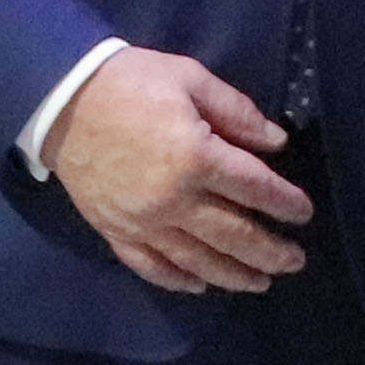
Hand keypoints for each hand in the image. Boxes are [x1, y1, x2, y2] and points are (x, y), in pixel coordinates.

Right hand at [47, 50, 311, 294]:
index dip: (285, 203)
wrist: (60, 99)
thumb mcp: (190, 78)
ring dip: (234, 275)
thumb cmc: (130, 82)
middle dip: (270, 251)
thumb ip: (237, 112)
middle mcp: (174, 200)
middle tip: (294, 261)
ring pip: (198, 261)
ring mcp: (143, 222)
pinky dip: (178, 280)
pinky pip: (151, 266)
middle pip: (234, 235)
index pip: (255, 189)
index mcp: (197, 157)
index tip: (303, 213)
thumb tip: (275, 142)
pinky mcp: (115, 231)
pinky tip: (200, 286)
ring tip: (260, 282)